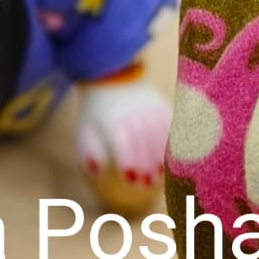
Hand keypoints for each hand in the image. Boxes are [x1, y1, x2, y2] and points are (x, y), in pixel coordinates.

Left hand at [76, 76, 169, 214]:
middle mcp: (134, 113)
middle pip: (144, 142)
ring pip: (160, 135)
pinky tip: (172, 159)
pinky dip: (173, 144)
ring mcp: (151, 108)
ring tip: (159, 176)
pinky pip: (171, 126)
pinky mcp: (162, 106)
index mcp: (113, 120)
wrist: (112, 74)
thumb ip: (89, 152)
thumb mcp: (85, 129)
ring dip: (161, 157)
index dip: (128, 162)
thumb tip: (96, 172)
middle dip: (147, 165)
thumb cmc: (97, 112)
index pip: (123, 142)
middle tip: (148, 185)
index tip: (131, 181)